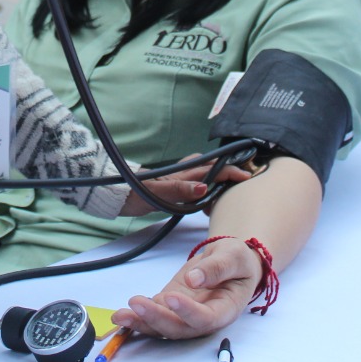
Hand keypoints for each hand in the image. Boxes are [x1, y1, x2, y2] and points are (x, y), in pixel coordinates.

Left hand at [110, 236, 261, 338]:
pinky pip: (153, 315)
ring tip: (119, 316)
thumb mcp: (233, 256)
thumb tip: (194, 279)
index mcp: (225, 310)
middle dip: (156, 319)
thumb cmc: (237, 260)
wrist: (229, 262)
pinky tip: (121, 314)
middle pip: (179, 328)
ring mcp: (184, 315)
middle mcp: (203, 319)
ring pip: (162, 327)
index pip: (206, 319)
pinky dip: (137, 317)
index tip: (172, 297)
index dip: (188, 313)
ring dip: (140, 323)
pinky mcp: (169, 307)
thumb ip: (217, 268)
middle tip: (136, 304)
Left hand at [119, 158, 252, 216]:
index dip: (229, 172)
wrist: (114, 195)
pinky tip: (206, 192)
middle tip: (243, 176)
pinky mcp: (170, 188)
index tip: (246, 176)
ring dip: (217, 174)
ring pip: (202, 172)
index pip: (211, 170)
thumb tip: (204, 186)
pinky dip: (205, 183)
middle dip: (227, 168)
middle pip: (209, 166)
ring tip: (230, 183)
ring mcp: (176, 181)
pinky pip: (194, 182)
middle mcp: (181, 175)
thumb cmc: (133, 194)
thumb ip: (179, 190)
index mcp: (181, 175)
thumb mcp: (156, 194)